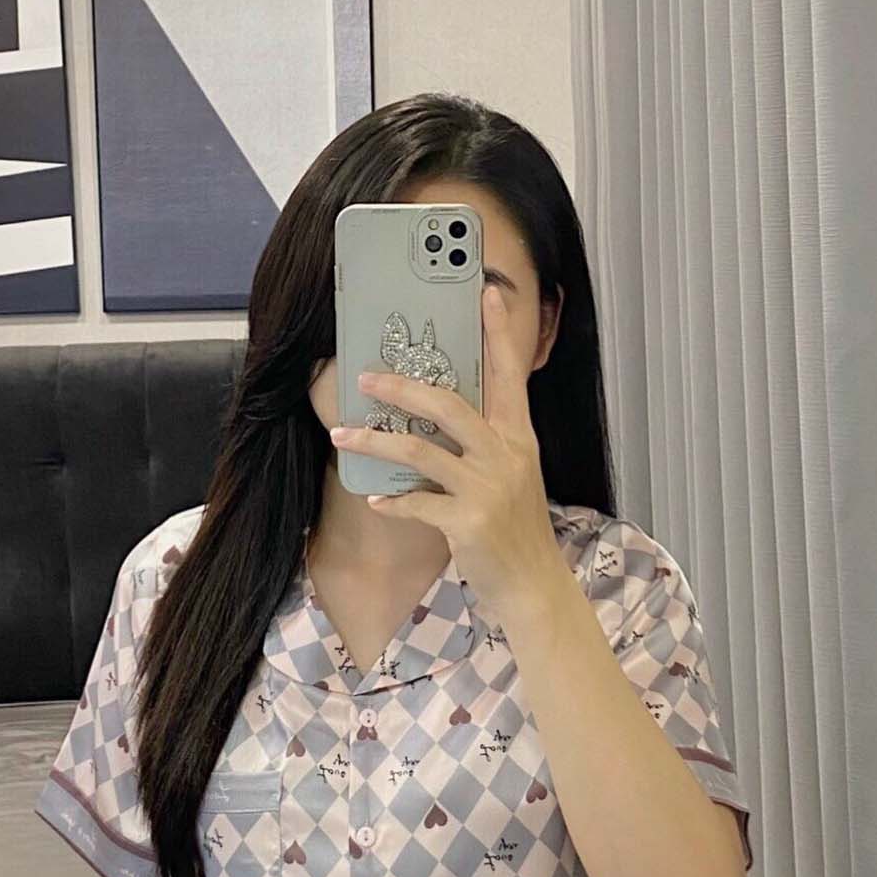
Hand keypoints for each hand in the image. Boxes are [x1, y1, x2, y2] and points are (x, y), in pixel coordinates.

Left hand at [328, 284, 563, 623]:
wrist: (534, 584)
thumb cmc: (516, 527)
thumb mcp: (513, 474)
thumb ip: (485, 442)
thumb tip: (440, 413)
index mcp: (518, 436)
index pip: (508, 373)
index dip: (497, 332)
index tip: (484, 291)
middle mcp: (506, 454)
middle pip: (449, 404)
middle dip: (402, 388)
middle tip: (366, 376)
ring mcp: (488, 488)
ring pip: (422, 451)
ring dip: (376, 442)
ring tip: (343, 435)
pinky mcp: (469, 522)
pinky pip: (418, 504)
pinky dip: (393, 501)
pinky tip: (375, 499)